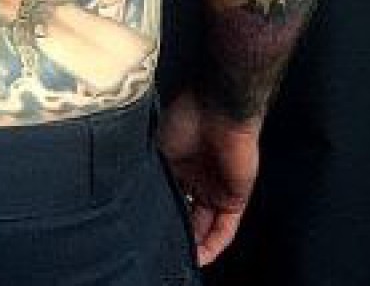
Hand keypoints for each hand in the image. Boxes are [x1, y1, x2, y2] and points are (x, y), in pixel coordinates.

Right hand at [157, 89, 260, 266]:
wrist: (218, 110)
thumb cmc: (185, 120)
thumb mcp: (158, 148)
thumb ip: (152, 173)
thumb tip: (135, 198)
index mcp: (175, 165)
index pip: (167, 197)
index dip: (158, 214)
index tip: (144, 231)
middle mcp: (195, 180)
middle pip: (185, 215)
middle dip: (175, 232)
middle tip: (160, 249)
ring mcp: (215, 190)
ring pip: (205, 226)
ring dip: (194, 244)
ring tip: (179, 258)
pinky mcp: (235, 199)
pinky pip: (225, 229)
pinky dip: (214, 244)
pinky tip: (200, 257)